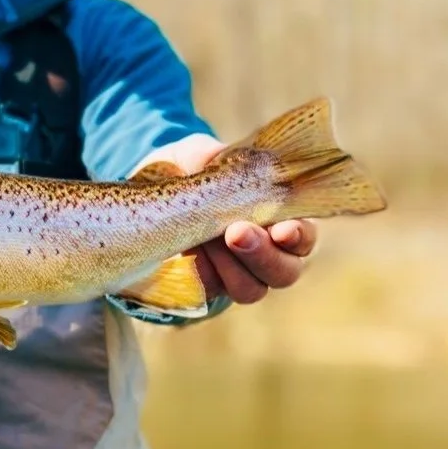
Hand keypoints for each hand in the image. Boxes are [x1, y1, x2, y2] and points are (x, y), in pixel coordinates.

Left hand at [132, 136, 319, 305]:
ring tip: (205, 238)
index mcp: (277, 218)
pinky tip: (187, 252)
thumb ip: (215, 156)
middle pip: (285, 272)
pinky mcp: (204, 288)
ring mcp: (236, 275)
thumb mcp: (197, 155)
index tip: (282, 229)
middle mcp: (264, 253)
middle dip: (263, 255)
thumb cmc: (186, 170)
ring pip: (251, 289)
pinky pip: (211, 292)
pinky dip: (200, 273)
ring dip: (230, 266)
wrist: (144, 194)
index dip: (298, 237)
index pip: (303, 236)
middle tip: (236, 233)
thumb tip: (223, 161)